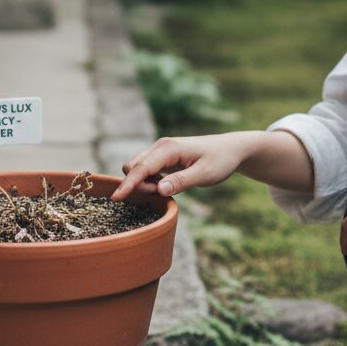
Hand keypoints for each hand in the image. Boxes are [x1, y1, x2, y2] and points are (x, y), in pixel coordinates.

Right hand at [110, 133, 253, 200]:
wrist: (230, 149)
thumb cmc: (220, 161)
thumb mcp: (205, 174)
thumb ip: (182, 182)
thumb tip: (159, 189)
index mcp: (168, 149)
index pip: (141, 168)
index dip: (128, 184)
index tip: (115, 198)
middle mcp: (160, 147)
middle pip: (133, 167)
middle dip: (140, 185)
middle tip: (163, 193)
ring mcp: (159, 151)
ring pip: (137, 169)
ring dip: (145, 184)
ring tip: (169, 189)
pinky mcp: (162, 157)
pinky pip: (145, 170)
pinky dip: (150, 181)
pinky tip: (167, 185)